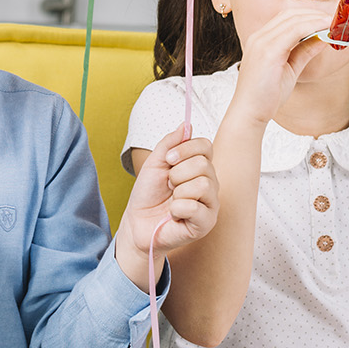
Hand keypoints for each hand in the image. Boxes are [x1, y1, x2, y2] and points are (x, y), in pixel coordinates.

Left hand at [116, 125, 218, 290]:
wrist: (137, 222)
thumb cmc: (148, 194)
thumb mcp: (154, 163)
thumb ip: (169, 143)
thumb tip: (186, 124)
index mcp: (200, 167)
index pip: (206, 146)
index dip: (185, 149)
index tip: (168, 159)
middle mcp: (210, 184)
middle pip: (203, 165)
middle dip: (177, 174)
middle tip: (168, 186)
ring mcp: (211, 204)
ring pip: (203, 185)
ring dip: (178, 192)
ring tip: (171, 201)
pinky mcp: (206, 223)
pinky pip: (196, 207)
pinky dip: (177, 208)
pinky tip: (174, 214)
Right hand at [224, 8, 335, 126]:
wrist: (249, 113)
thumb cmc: (266, 95)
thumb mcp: (290, 69)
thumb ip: (304, 52)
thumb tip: (323, 38)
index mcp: (261, 40)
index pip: (285, 18)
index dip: (308, 15)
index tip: (327, 20)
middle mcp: (259, 37)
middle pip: (290, 14)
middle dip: (314, 14)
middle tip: (335, 20)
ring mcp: (262, 42)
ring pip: (293, 20)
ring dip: (316, 19)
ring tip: (334, 23)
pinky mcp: (268, 52)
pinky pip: (294, 32)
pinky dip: (312, 27)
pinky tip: (325, 31)